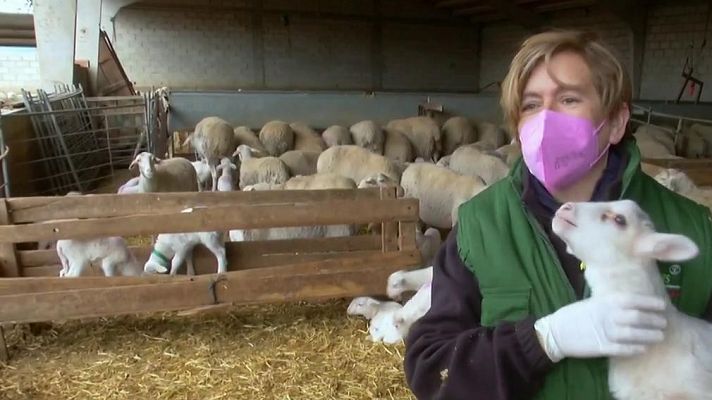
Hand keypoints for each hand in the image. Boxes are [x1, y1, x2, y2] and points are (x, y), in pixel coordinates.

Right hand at [534, 293, 667, 361]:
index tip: (662, 306)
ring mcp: (605, 332)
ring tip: (659, 337)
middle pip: (638, 318)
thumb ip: (611, 302)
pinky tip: (643, 348)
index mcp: (605, 301)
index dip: (650, 303)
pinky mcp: (602, 348)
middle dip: (654, 321)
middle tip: (664, 324)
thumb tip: (635, 303)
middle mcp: (607, 315)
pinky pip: (623, 349)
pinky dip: (636, 349)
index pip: (634, 300)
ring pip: (634, 335)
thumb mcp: (593, 302)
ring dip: (649, 336)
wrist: (557, 331)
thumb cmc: (575, 314)